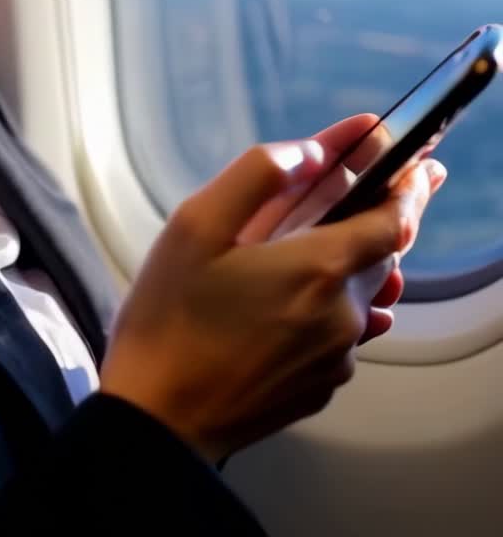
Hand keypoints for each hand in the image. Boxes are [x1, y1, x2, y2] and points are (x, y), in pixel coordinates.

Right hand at [100, 138, 436, 462]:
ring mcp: (335, 358)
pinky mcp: (321, 386)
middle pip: (380, 254)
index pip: (397, 219)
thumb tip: (310, 152)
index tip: (413, 163)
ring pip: (358, 292)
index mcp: (319, 268)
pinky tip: (283, 299)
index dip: (409, 187)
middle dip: (368, 217)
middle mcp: (342, 315)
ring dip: (343, 263)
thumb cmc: (170, 318)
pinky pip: (340, 332)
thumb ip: (259, 174)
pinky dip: (326, 305)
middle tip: (342, 191)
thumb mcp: (197, 223)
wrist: (157, 418)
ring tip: (301, 248)